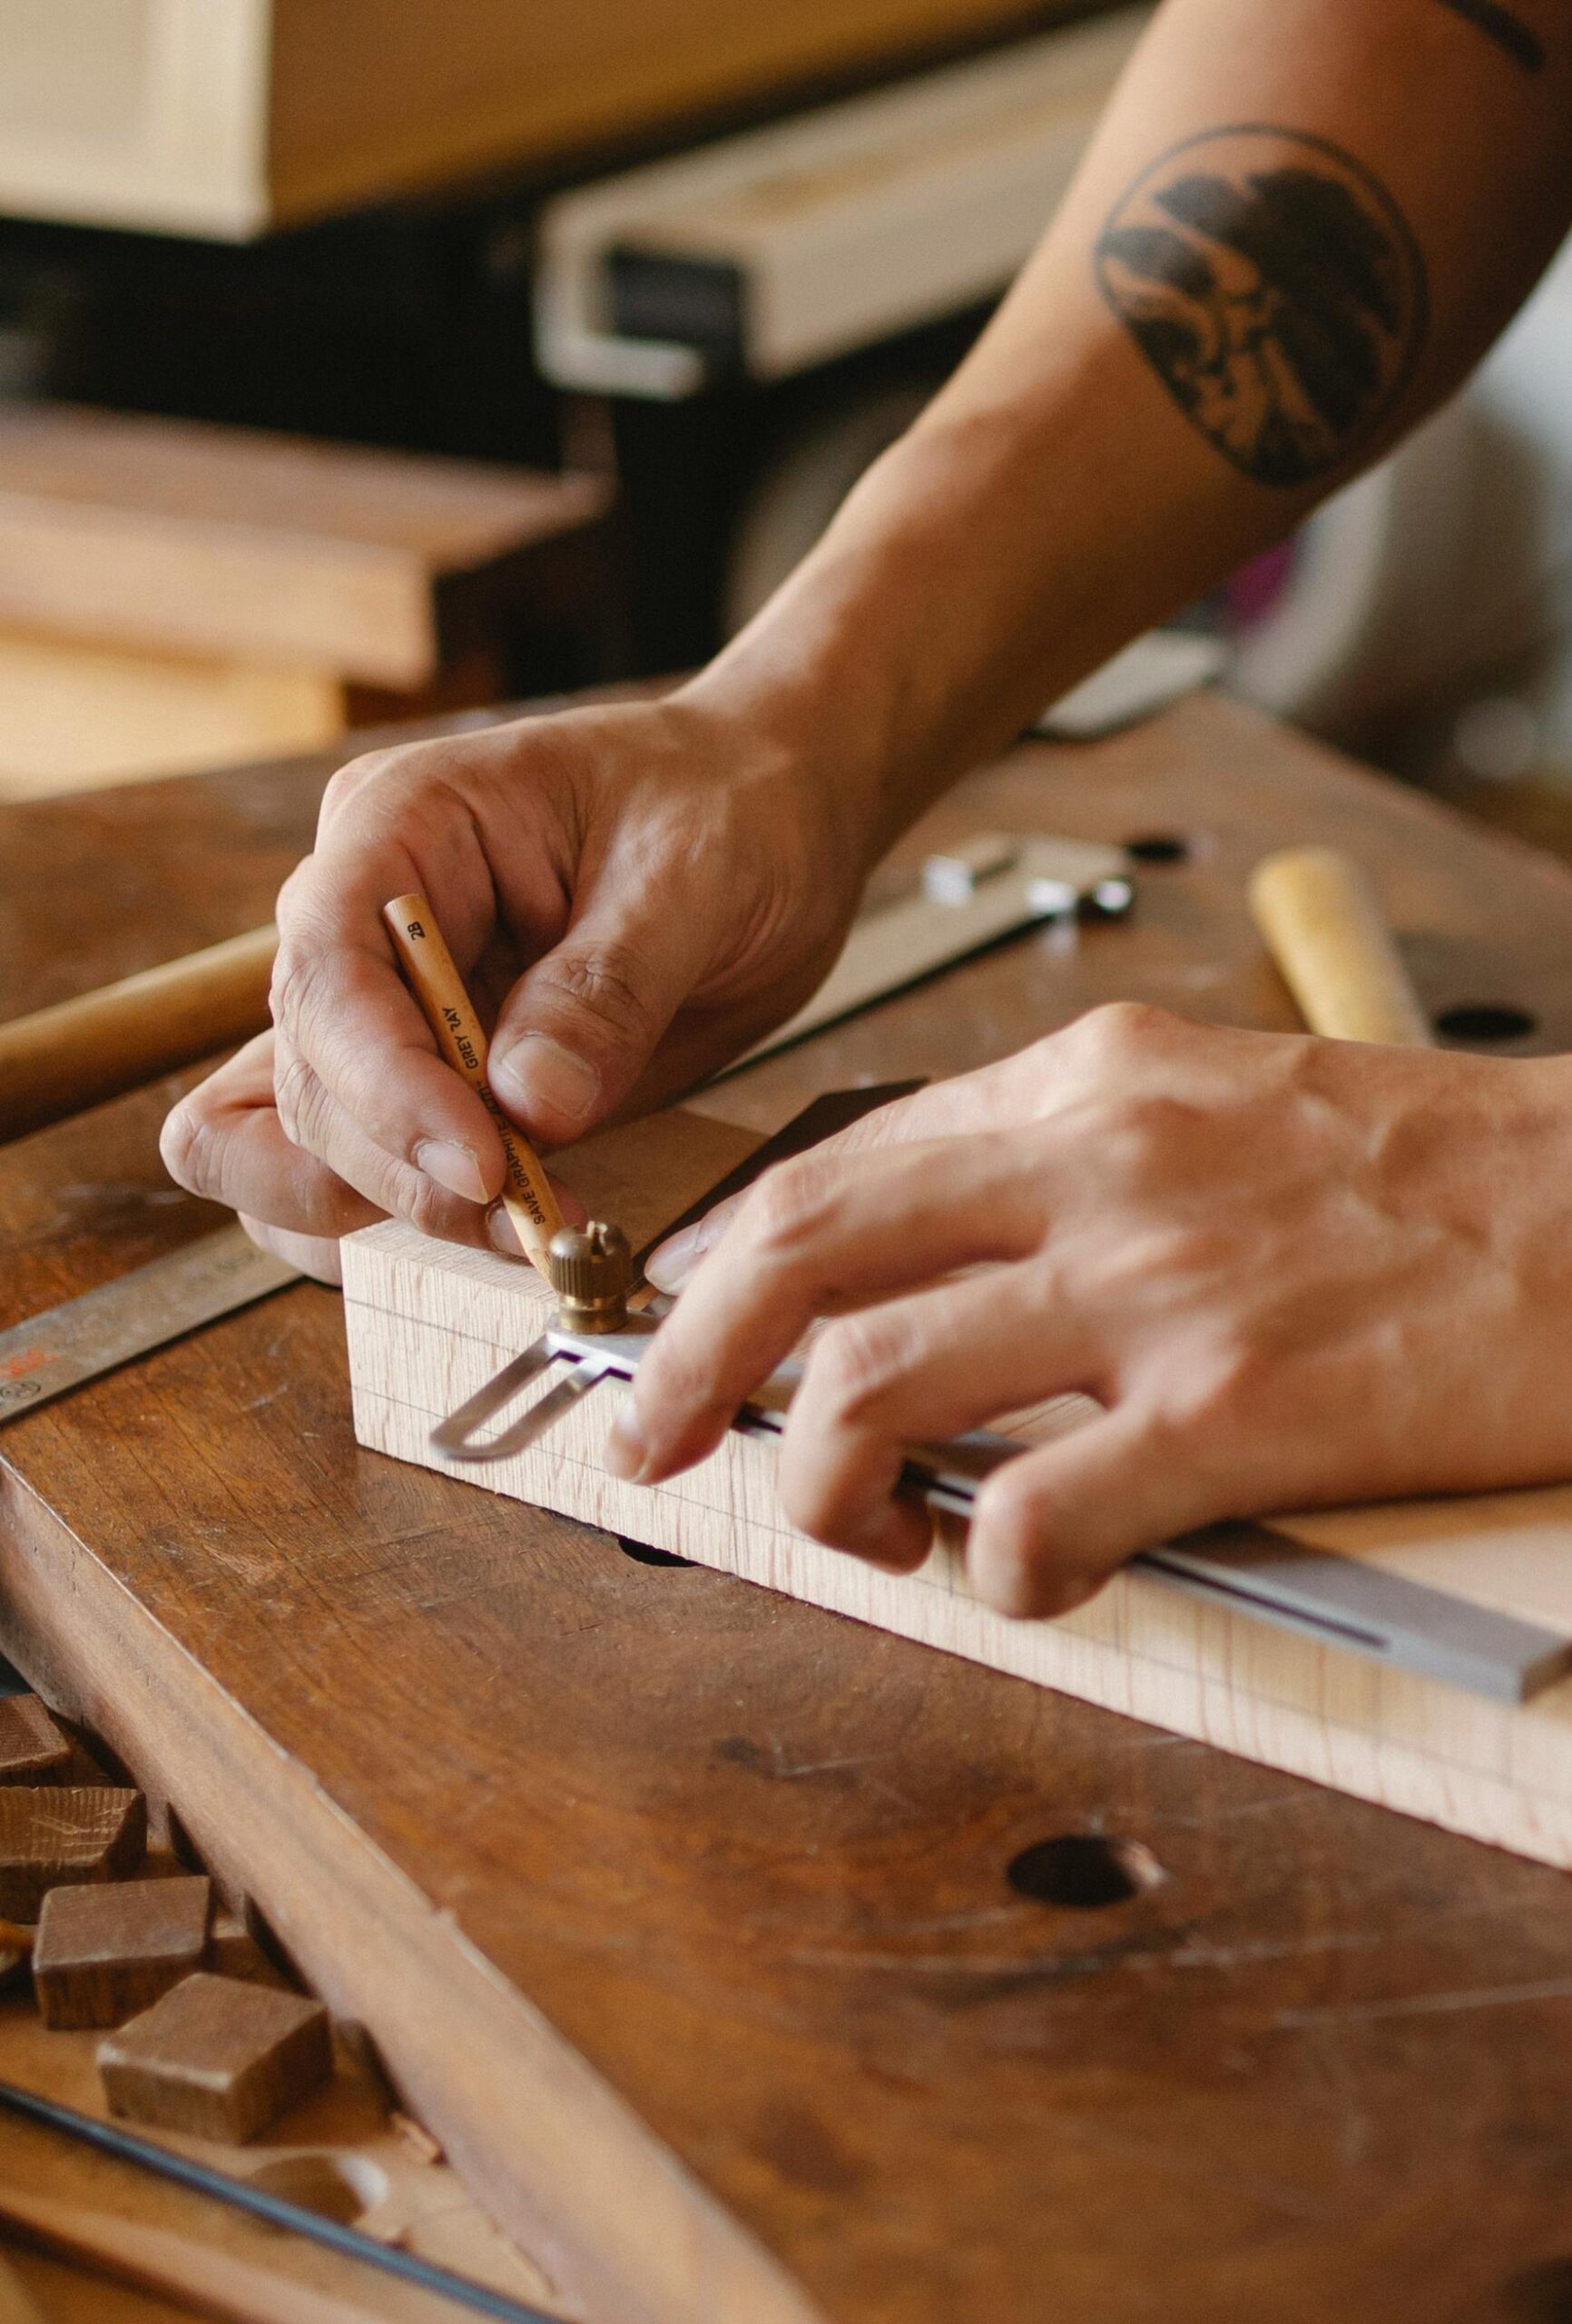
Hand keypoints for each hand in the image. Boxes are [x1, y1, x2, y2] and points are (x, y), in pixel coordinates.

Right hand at [161, 691, 872, 1280]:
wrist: (772, 825)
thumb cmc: (725, 808)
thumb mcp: (693, 876)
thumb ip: (608, 989)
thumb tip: (528, 1108)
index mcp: (401, 825)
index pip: (330, 966)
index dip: (386, 1082)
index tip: (483, 1164)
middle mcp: (362, 920)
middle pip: (310, 1074)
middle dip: (404, 1166)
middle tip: (531, 1218)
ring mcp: (385, 1008)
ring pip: (306, 1142)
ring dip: (399, 1209)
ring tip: (530, 1231)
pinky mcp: (427, 1084)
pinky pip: (360, 1171)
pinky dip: (409, 1223)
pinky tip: (504, 1236)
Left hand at [616, 1004, 1571, 1616]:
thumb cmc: (1435, 1170)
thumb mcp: (1223, 1100)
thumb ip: (1071, 1158)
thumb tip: (936, 1251)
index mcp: (1087, 1086)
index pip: (833, 1166)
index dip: (721, 1263)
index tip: (683, 1330)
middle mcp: (1096, 1166)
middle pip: (801, 1253)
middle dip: (684, 1359)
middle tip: (647, 1439)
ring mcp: (1160, 1286)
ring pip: (873, 1385)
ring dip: (822, 1483)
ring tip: (864, 1531)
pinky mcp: (1240, 1411)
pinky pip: (1032, 1513)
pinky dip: (991, 1570)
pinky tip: (1025, 1578)